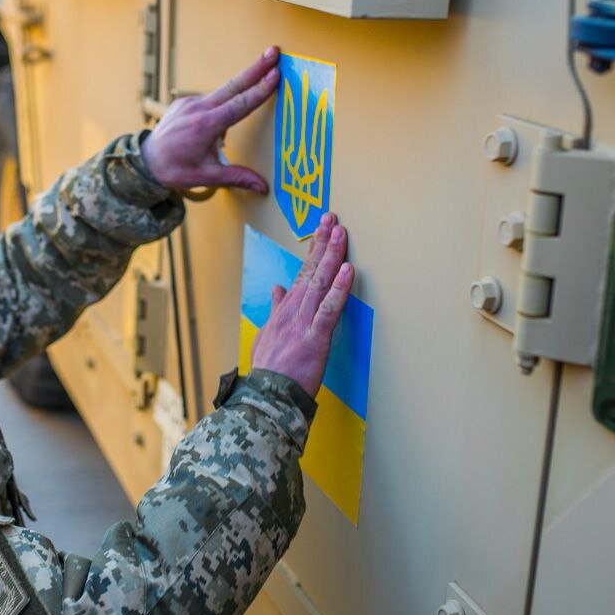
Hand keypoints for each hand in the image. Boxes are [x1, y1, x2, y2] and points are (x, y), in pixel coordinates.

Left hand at [140, 46, 280, 192]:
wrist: (144, 161)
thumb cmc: (175, 169)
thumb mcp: (206, 176)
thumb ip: (236, 178)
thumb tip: (263, 187)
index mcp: (206, 126)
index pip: (240, 104)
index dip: (260, 89)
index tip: (275, 73)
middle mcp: (198, 108)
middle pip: (234, 85)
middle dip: (256, 67)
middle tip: (274, 51)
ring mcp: (190, 102)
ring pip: (223, 92)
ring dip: (243, 84)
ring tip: (261, 74)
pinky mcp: (185, 102)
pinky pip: (210, 101)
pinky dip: (220, 107)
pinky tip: (214, 127)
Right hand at [250, 213, 353, 397]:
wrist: (267, 395)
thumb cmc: (269, 369)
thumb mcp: (266, 334)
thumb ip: (274, 309)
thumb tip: (277, 288)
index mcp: (284, 310)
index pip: (301, 272)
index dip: (313, 249)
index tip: (322, 228)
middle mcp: (293, 310)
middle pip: (310, 270)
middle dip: (322, 242)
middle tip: (332, 218)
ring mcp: (303, 322)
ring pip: (319, 283)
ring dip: (331, 257)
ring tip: (340, 234)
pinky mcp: (315, 338)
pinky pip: (329, 309)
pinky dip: (338, 289)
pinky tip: (348, 271)